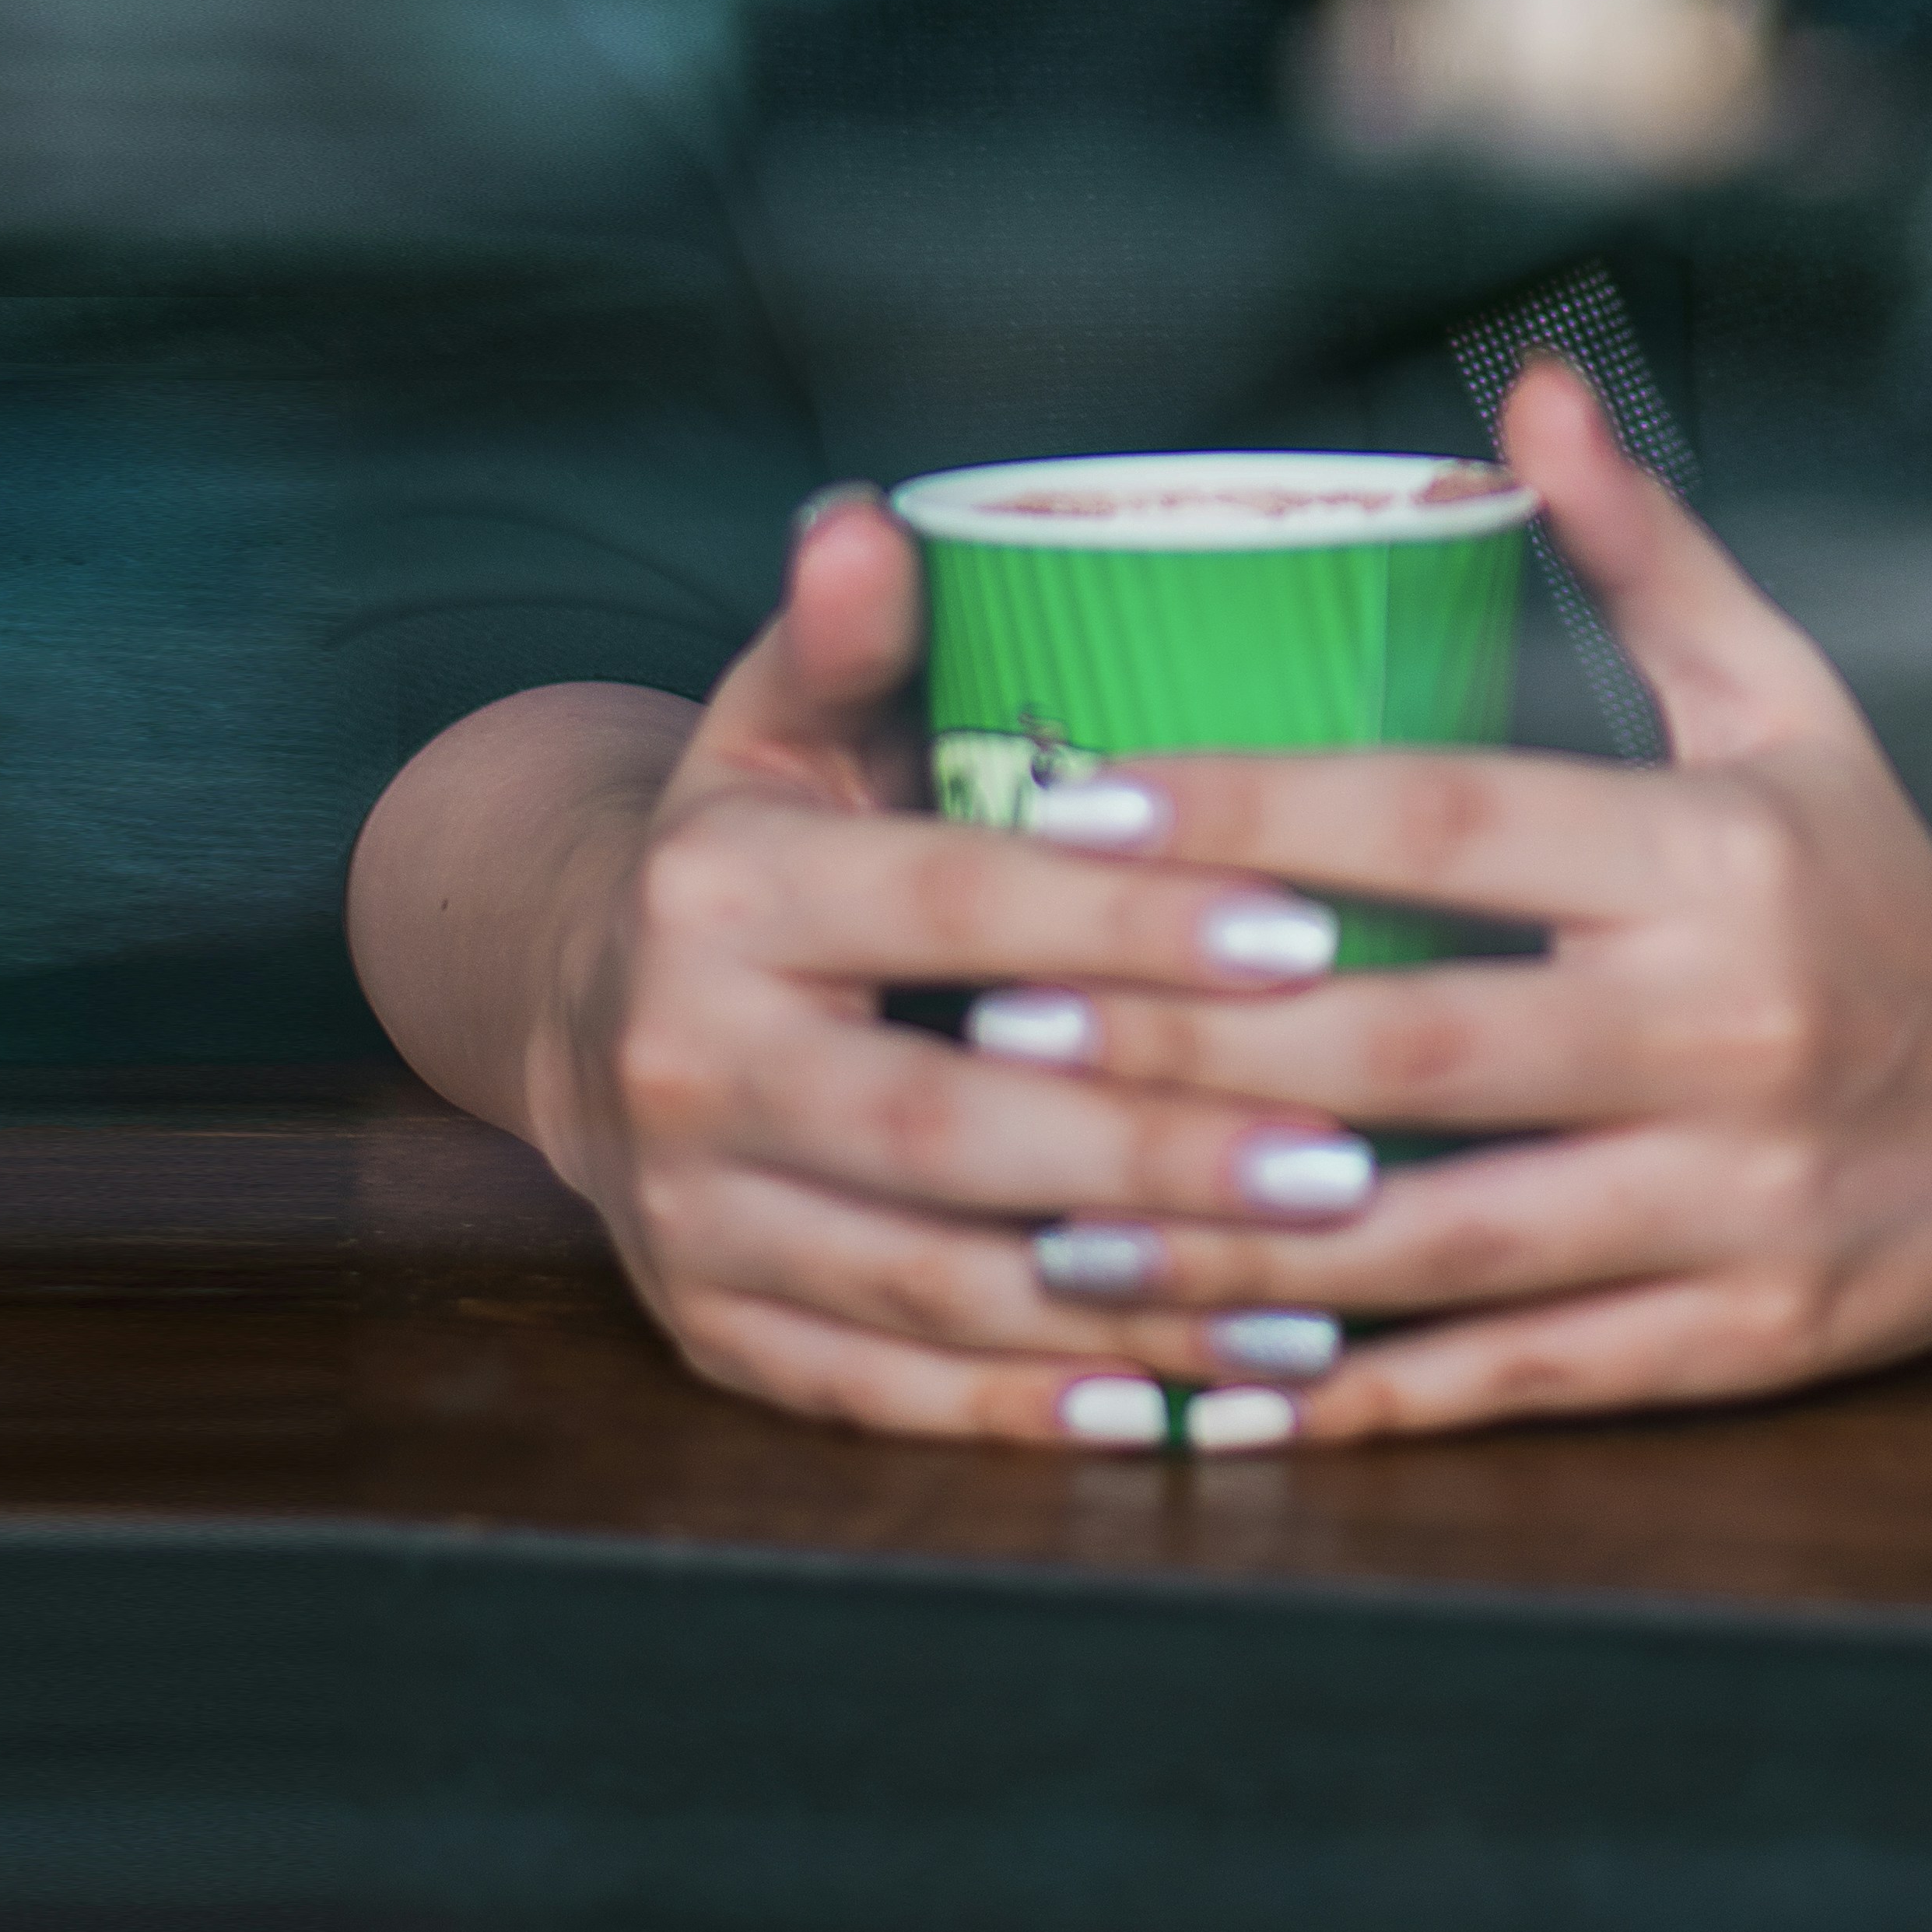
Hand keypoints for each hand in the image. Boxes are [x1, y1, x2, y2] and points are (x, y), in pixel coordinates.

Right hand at [525, 495, 1406, 1446]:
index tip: (1311, 937)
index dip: (1130, 923)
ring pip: (932, 1282)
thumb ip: (853, 631)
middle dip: (1161, 1157)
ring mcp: (691, 1217)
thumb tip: (871, 519)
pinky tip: (1174, 1408)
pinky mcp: (711, 1330)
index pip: (956, 904)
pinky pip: (881, 1390)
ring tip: (1314, 1308)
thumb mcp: (779, 714)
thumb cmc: (755, 836)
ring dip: (1129, 1310)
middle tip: (1351, 1166)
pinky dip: (1026, 1411)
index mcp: (723, 889)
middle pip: (953, 1127)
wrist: (580, 1002)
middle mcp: (687, 1061)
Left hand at [965, 363, 1931, 1438]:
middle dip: (1190, 1038)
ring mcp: (1736, 1197)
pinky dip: (1367, 1389)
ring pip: (1445, 1235)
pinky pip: (1523, 1371)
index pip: (1442, 821)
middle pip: (1410, 1039)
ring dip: (1239, 1241)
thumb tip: (1527, 390)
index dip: (1252, 814)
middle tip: (1002, 1016)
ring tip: (1057, 1218)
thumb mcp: (1781, 692)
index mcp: (1714, 851)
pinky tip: (1225, 1382)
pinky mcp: (1744, 1340)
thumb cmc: (1871, 872)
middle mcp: (1725, 1025)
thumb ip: (1640, 549)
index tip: (1079, 802)